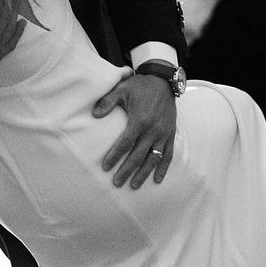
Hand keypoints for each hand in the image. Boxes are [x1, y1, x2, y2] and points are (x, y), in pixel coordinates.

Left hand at [92, 73, 177, 188]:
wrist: (163, 81)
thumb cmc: (140, 86)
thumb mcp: (122, 89)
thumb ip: (107, 101)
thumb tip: (94, 115)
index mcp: (140, 120)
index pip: (125, 143)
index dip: (115, 156)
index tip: (106, 167)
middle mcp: (154, 129)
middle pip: (138, 155)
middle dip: (127, 170)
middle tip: (117, 183)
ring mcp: (164, 133)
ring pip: (153, 158)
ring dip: (144, 173)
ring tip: (134, 185)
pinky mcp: (171, 134)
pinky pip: (168, 154)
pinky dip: (163, 168)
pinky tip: (157, 179)